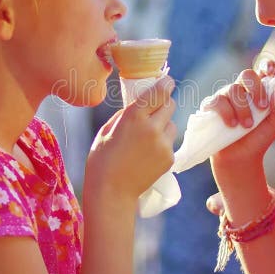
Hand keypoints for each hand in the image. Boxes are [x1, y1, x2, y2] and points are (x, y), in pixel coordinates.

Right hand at [85, 75, 176, 203]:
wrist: (111, 192)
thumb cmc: (102, 159)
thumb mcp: (107, 129)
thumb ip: (126, 113)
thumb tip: (141, 103)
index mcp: (134, 116)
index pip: (159, 92)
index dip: (165, 84)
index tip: (167, 81)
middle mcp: (153, 128)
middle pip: (170, 104)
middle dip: (163, 104)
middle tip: (153, 111)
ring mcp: (163, 144)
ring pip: (172, 124)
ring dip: (164, 125)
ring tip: (147, 138)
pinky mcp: (169, 158)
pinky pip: (170, 143)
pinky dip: (162, 144)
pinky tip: (147, 154)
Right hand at [207, 66, 274, 171]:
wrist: (241, 157)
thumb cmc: (259, 137)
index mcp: (259, 89)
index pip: (263, 69)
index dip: (268, 66)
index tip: (272, 71)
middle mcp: (242, 89)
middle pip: (247, 74)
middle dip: (256, 89)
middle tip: (262, 108)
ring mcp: (226, 96)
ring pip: (233, 89)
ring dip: (243, 108)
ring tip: (247, 126)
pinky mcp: (211, 106)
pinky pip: (217, 101)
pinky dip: (226, 113)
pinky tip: (232, 125)